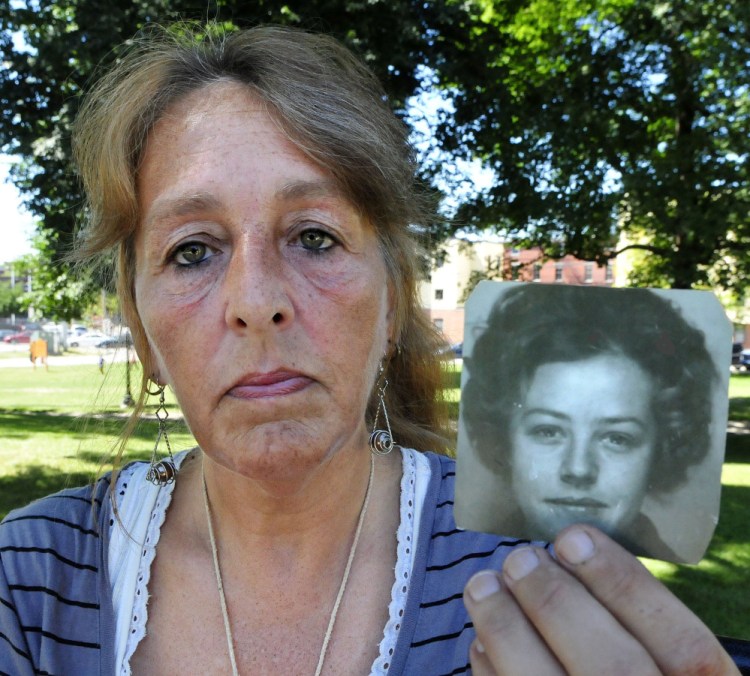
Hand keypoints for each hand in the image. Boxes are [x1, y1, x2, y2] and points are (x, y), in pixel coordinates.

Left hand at [463, 525, 737, 674]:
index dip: (621, 583)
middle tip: (520, 559)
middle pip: (612, 667)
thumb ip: (639, 626)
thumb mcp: (668, 666)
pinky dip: (492, 673)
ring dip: (507, 630)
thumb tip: (570, 555)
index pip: (681, 643)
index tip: (572, 538)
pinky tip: (482, 641)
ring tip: (484, 586)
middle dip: (555, 601)